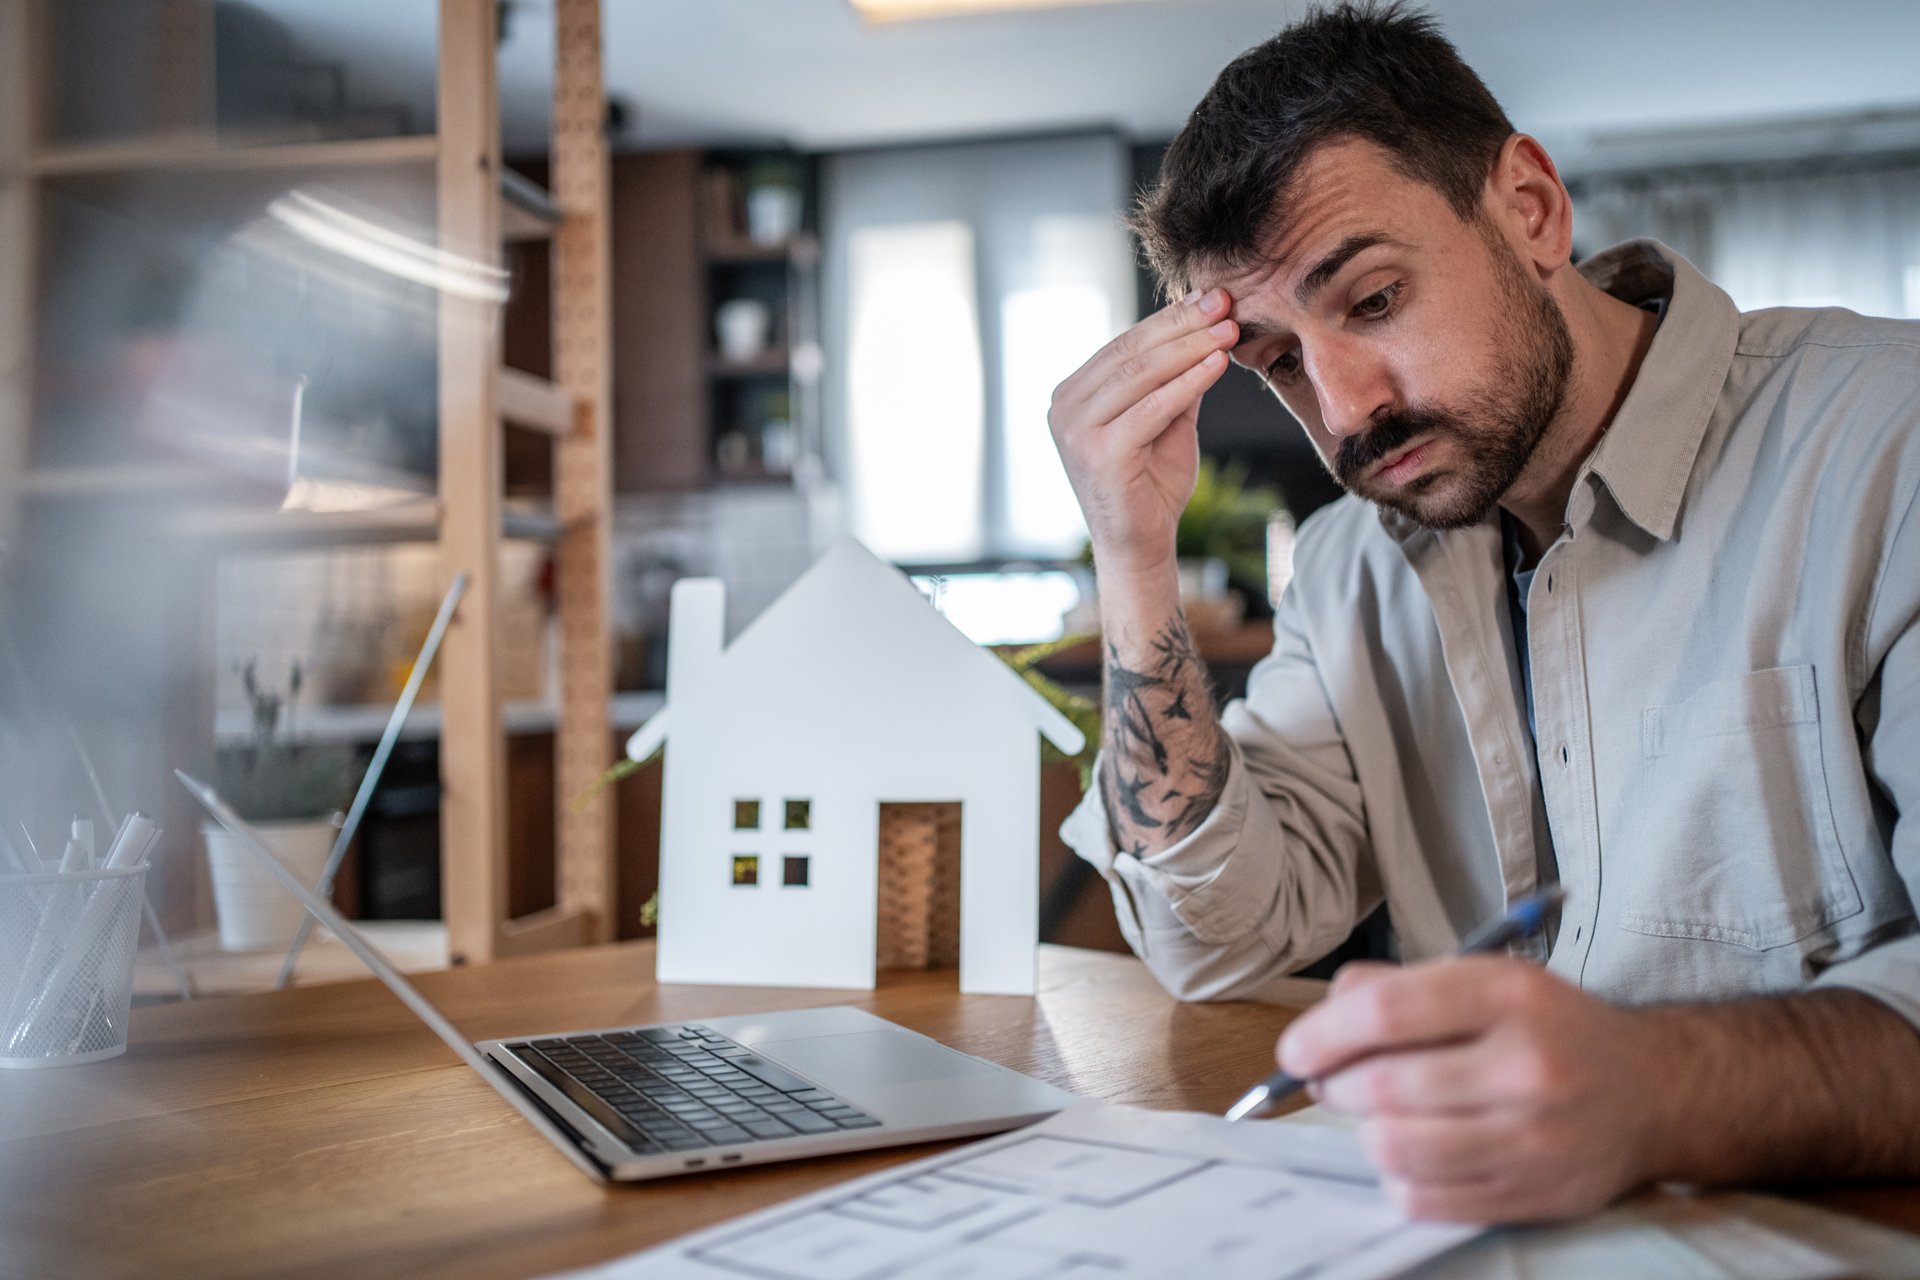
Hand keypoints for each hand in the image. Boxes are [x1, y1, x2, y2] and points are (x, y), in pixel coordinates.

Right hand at [1047, 289, 1237, 581]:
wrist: (1140, 545)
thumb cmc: (1151, 484)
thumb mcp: (1166, 420)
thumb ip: (1175, 379)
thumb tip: (1206, 325)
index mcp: (1074, 394)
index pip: (1125, 344)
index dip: (1171, 319)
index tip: (1214, 299)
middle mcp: (1064, 407)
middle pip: (1132, 352)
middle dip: (1183, 325)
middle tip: (1225, 304)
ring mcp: (1075, 431)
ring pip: (1142, 374)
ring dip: (1191, 348)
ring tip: (1229, 331)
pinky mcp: (1099, 453)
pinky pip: (1152, 407)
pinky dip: (1188, 383)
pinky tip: (1218, 365)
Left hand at [1277, 957, 1671, 1222]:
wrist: (1653, 1092)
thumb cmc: (1552, 1030)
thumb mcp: (1488, 978)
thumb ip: (1399, 987)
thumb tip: (1323, 1020)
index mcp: (1508, 995)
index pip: (1385, 1012)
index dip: (1321, 1034)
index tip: (1295, 1051)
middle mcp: (1525, 1066)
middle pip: (1382, 1085)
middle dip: (1336, 1085)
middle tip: (1335, 1082)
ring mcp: (1533, 1138)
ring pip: (1394, 1147)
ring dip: (1366, 1131)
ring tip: (1381, 1115)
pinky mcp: (1533, 1195)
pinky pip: (1423, 1199)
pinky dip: (1400, 1177)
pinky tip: (1418, 1152)